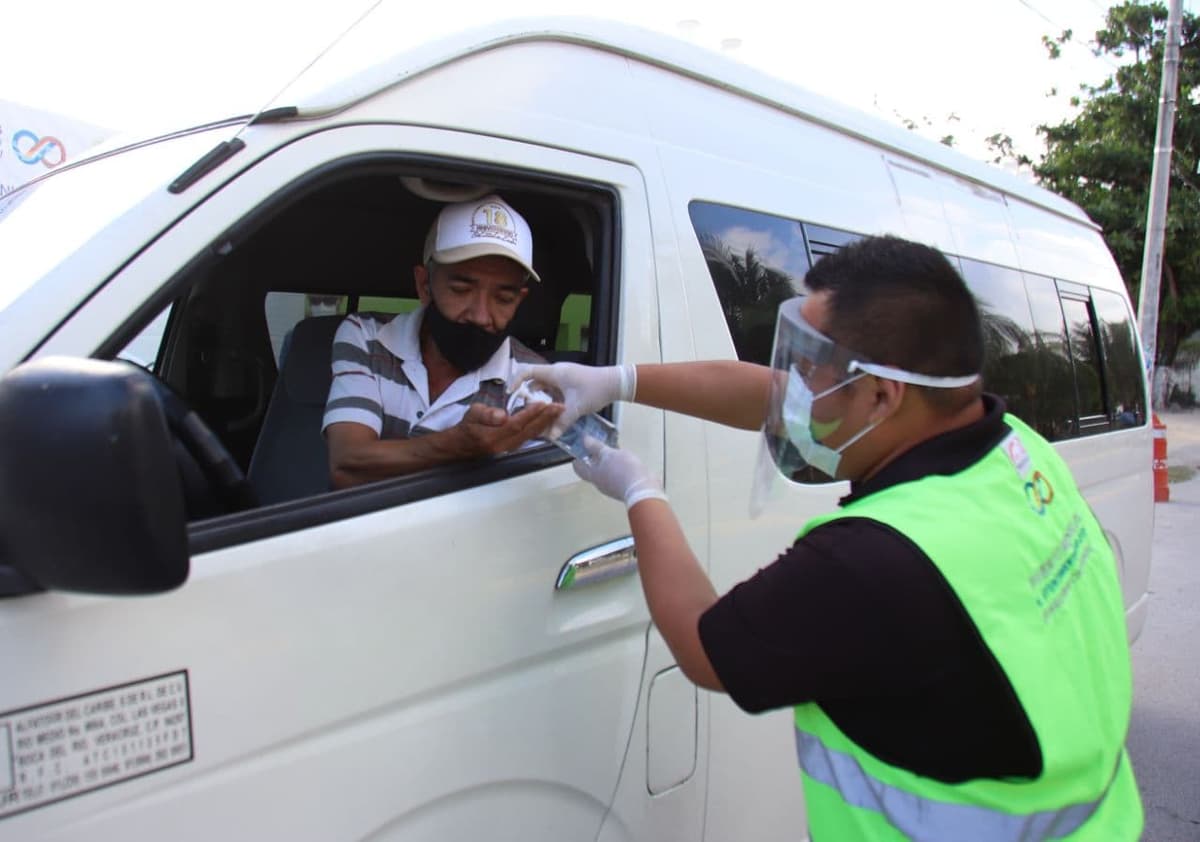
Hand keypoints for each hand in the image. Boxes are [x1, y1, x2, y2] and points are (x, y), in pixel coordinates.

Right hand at [453, 401, 562, 456]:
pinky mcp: (512, 447)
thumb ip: (487, 414)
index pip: (515, 424)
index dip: (529, 414)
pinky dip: (540, 428)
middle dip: (545, 419)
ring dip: (546, 423)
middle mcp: (503, 445)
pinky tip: (548, 420)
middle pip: (528, 431)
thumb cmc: (467, 426)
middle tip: (559, 407)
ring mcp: (509, 448)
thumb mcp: (472, 414)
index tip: (542, 404)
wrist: (461, 445)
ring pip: (531, 435)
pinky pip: (529, 438)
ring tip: (558, 412)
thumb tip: (502, 415)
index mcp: (492, 436)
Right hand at [510, 362, 634, 438]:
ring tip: (536, 416)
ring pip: (545, 389)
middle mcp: (557, 373)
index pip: (527, 371)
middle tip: (524, 412)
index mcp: (554, 373)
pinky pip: (554, 392)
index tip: (510, 394)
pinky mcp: (570, 384)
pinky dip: (551, 401)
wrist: (616, 383)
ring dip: (541, 401)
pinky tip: (551, 414)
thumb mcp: (577, 407)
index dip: (516, 381)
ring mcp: (564, 378)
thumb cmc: (595, 390)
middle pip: (534, 382)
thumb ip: (562, 422)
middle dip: (528, 397)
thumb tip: (550, 437)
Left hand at [573, 444, 666, 508]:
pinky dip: (620, 468)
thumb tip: (585, 440)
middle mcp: (601, 483)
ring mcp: (613, 486)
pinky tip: (626, 461)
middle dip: (595, 458)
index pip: (578, 467)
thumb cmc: (623, 471)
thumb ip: (596, 447)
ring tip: (614, 451)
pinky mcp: (625, 487)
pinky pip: (618, 476)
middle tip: (598, 446)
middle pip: (592, 470)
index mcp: (593, 475)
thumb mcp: (609, 453)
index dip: (578, 457)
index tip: (581, 447)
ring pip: (606, 473)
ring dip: (609, 463)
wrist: (643, 488)